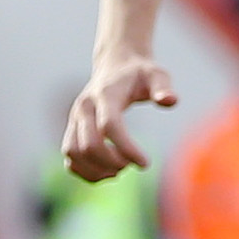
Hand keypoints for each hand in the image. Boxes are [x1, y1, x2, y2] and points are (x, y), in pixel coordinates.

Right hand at [62, 53, 173, 179]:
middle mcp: (84, 108)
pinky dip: (84, 170)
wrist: (115, 66)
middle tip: (132, 165)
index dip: (126, 148)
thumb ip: (163, 87)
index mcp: (105, 95)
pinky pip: (68, 157)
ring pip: (72, 153)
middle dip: (112, 162)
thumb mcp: (157, 75)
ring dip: (96, 169)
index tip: (146, 163)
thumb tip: (170, 101)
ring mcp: (74, 119)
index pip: (109, 126)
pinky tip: (107, 172)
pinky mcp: (71, 129)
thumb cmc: (140, 74)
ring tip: (120, 169)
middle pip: (88, 145)